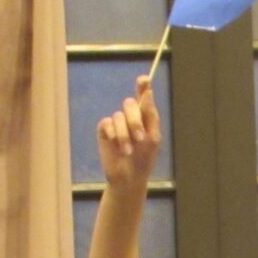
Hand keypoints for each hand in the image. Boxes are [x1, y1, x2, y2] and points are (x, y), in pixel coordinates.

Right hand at [97, 75, 161, 190]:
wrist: (129, 177)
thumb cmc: (144, 159)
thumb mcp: (152, 138)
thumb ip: (150, 115)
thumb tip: (147, 92)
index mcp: (145, 116)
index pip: (143, 96)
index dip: (142, 86)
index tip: (144, 80)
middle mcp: (131, 116)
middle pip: (130, 103)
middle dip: (135, 121)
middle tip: (140, 138)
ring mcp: (117, 122)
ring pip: (118, 116)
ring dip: (125, 135)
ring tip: (128, 151)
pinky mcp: (105, 130)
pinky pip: (107, 123)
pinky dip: (113, 134)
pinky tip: (116, 146)